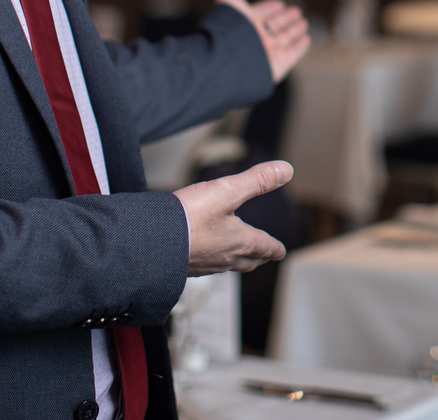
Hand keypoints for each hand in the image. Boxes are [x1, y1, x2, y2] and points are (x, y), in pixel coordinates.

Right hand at [175, 160, 292, 274]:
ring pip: (229, 266)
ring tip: (239, 257)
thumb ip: (256, 181)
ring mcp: (206, 265)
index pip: (265, 247)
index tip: (281, 251)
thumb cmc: (190, 217)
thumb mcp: (227, 191)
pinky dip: (215, 263)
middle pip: (249, 261)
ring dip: (239, 261)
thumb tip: (286, 170)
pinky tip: (206, 257)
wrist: (151, 241)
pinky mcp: (187, 268)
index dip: (275, 248)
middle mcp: (226, 258)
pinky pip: (208, 268)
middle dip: (259, 257)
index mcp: (241, 242)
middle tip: (264, 256)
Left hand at [215, 0, 310, 81]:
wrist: (227, 62)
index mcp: (244, 24)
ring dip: (294, 30)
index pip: (260, 13)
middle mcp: (255, 39)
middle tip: (294, 11)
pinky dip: (300, 46)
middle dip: (284, 18)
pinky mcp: (277, 64)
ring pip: (284, 38)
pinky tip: (306, 39)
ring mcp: (267, 52)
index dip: (269, 8)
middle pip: (273, 26)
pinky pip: (292, 53)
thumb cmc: (227, 30)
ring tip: (302, 21)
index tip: (277, 3)